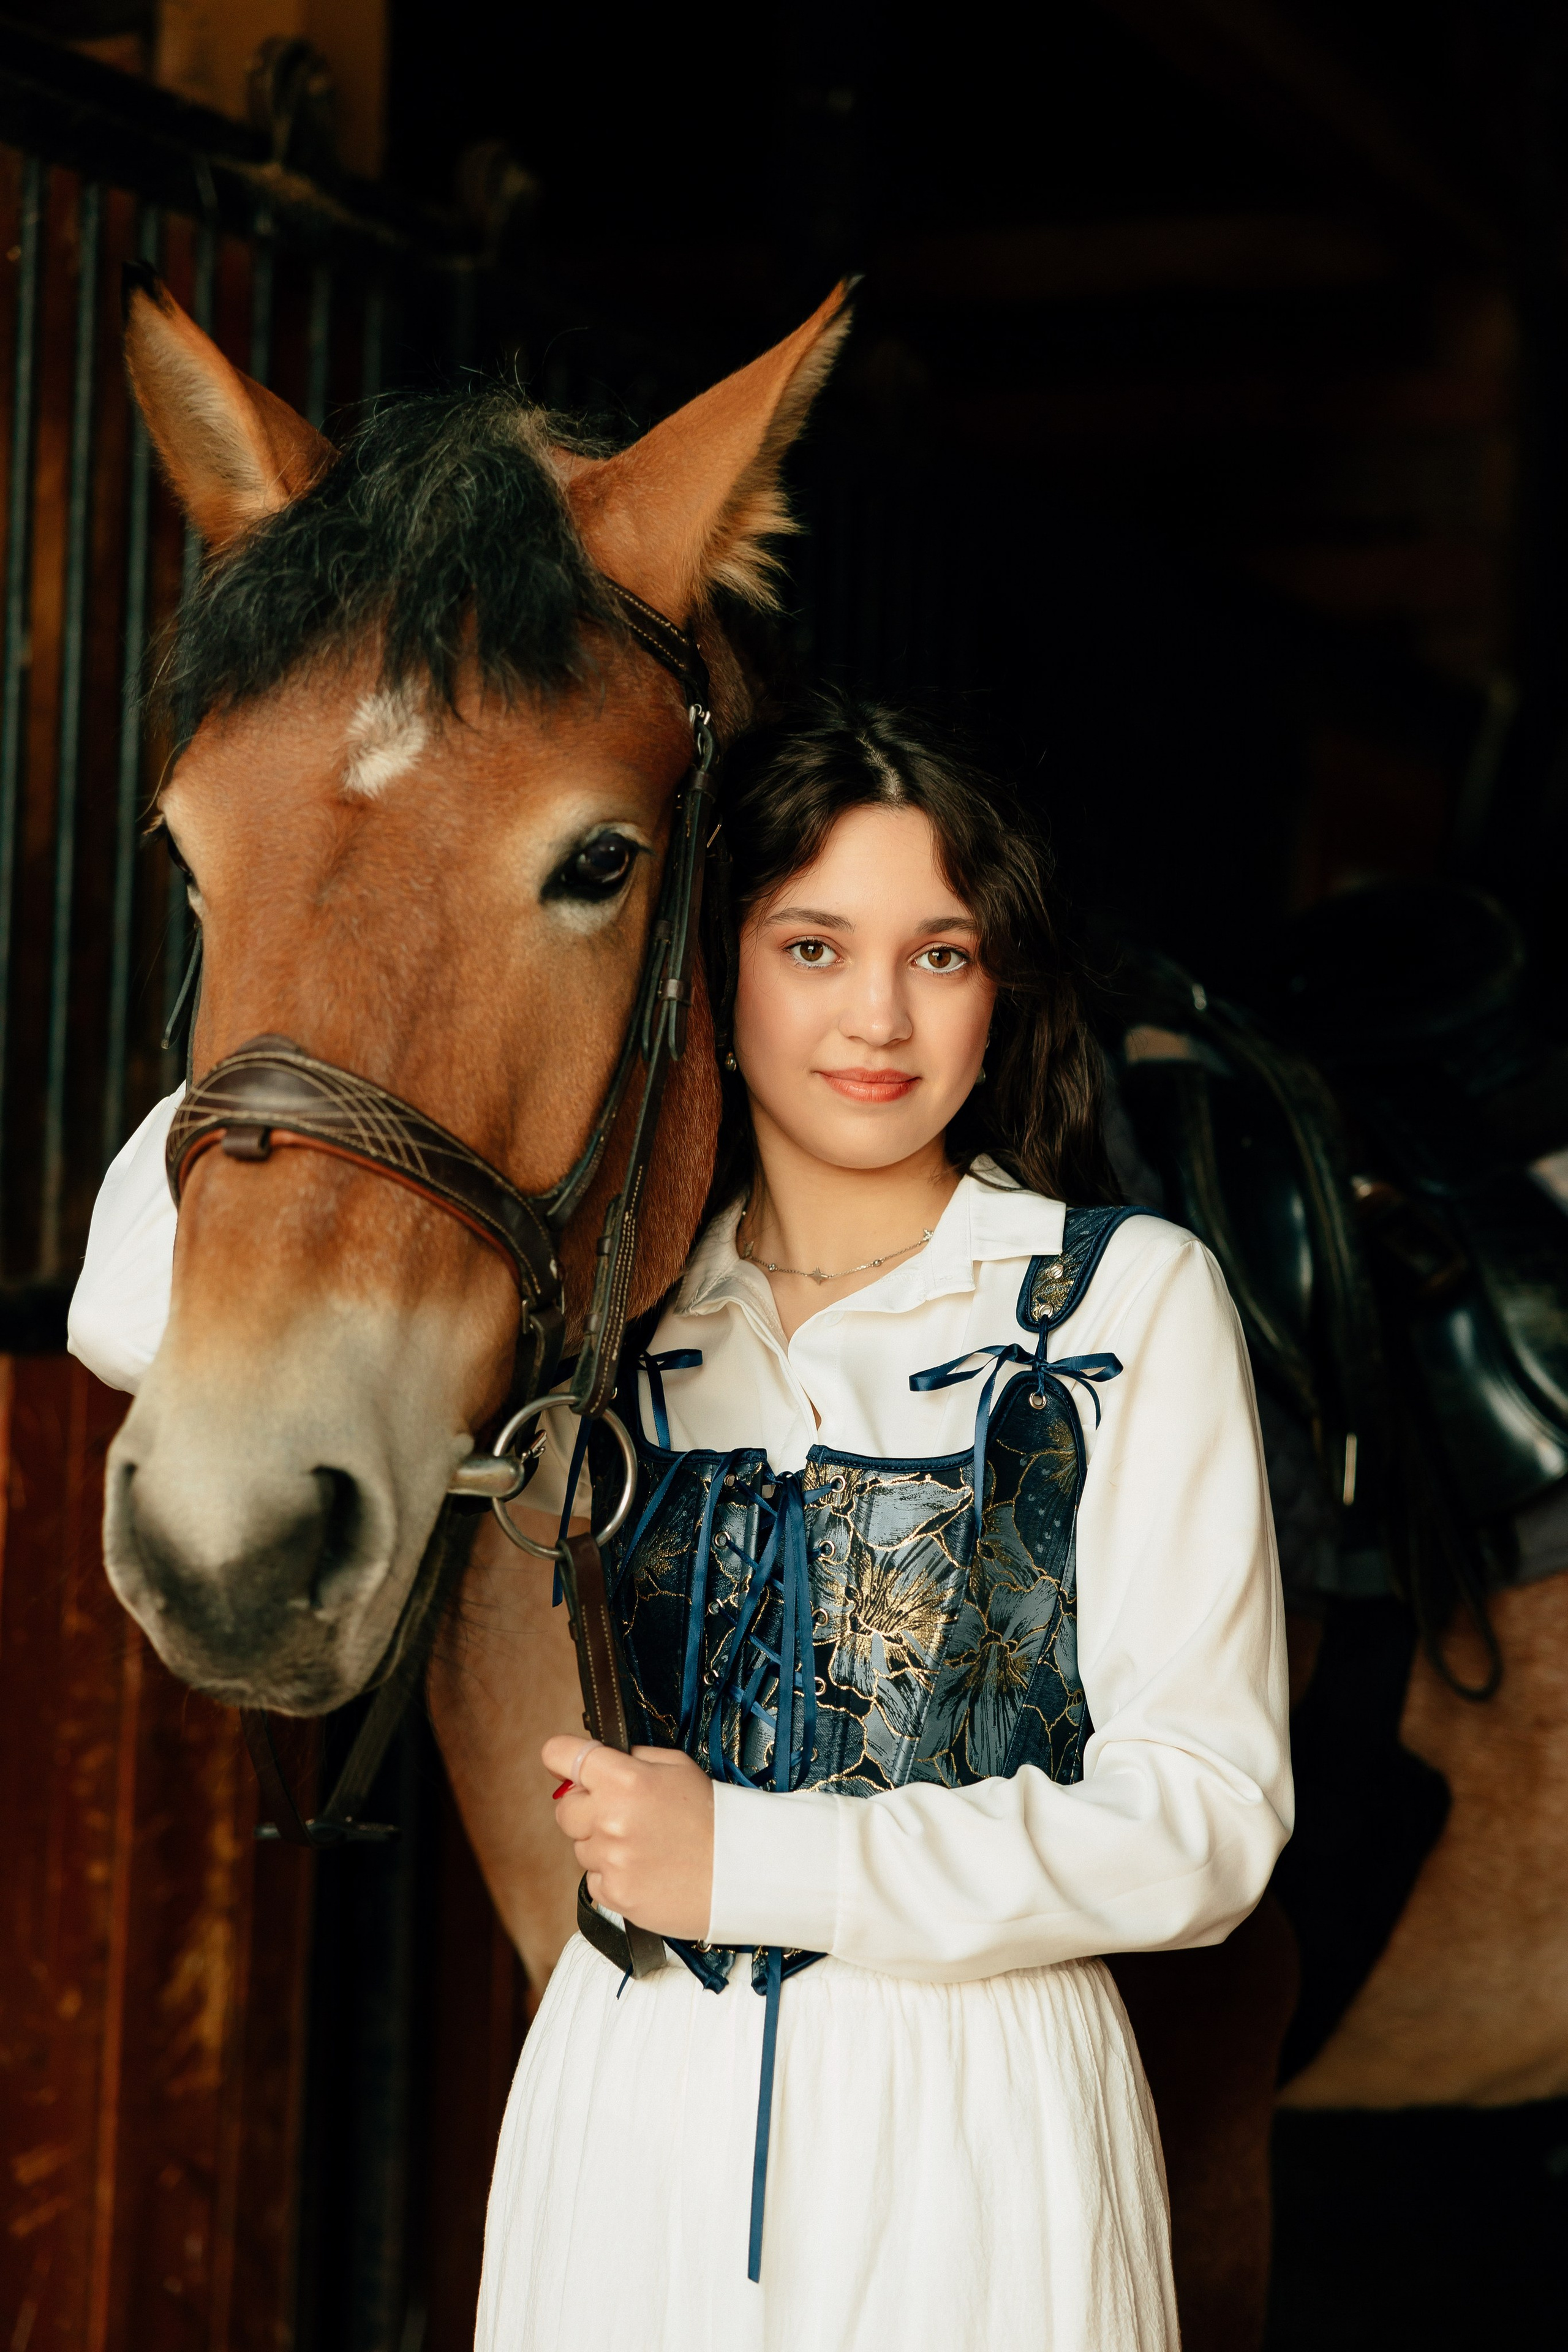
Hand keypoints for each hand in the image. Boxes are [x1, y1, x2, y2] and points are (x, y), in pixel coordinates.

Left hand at [542, 1735, 714, 1939]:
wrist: (740, 1871)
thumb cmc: (711, 1817)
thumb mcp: (677, 1766)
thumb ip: (633, 1758)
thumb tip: (598, 1758)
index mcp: (624, 1778)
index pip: (559, 1754)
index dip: (562, 1758)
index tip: (568, 1766)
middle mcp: (610, 1817)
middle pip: (564, 1808)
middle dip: (586, 1808)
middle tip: (621, 1814)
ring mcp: (610, 1859)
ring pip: (580, 1846)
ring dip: (602, 1845)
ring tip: (644, 1846)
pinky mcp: (614, 1894)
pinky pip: (594, 1880)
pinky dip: (613, 1875)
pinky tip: (645, 1869)